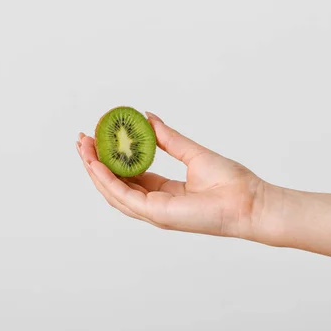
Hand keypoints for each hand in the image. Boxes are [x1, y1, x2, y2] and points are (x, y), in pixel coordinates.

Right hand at [76, 112, 280, 244]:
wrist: (249, 202)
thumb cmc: (231, 182)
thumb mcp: (192, 153)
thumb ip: (168, 138)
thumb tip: (148, 117)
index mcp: (164, 192)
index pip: (130, 176)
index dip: (111, 159)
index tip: (98, 138)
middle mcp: (155, 204)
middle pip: (116, 185)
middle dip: (96, 164)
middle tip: (82, 141)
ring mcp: (154, 212)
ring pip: (114, 192)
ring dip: (95, 171)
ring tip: (82, 148)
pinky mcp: (156, 213)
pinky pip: (124, 196)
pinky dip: (107, 180)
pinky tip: (95, 163)